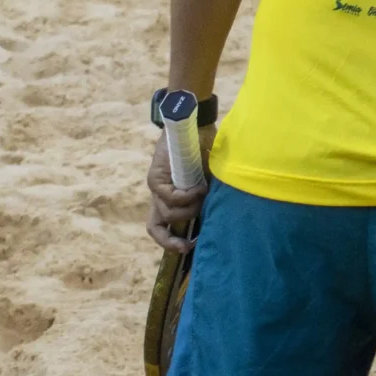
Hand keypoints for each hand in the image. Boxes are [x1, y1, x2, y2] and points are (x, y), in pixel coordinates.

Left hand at [146, 125, 213, 251]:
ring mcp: (156, 187)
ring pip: (168, 214)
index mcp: (171, 200)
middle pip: (155, 228)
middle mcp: (160, 196)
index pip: (161, 228)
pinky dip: (187, 195)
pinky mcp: (155, 177)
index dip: (171, 242)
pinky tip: (200, 186)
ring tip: (204, 192)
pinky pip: (170, 197)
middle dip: (172, 241)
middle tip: (189, 244)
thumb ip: (208, 201)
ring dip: (190, 209)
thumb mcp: (209, 183)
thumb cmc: (207, 154)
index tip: (189, 248)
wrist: (197, 127)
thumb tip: (220, 224)